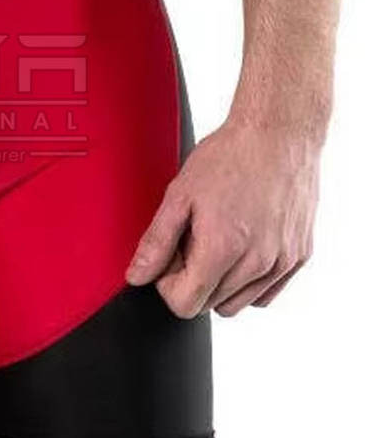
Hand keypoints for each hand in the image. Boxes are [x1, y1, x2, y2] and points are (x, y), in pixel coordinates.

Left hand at [126, 119, 319, 317]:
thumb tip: (137, 276)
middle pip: (208, 304)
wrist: (278, 133)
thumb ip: (156, 241)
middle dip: (191, 278)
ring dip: (219, 283)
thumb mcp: (179, 195)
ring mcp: (283, 262)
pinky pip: (266, 294)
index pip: (185, 304)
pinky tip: (239, 248)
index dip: (166, 284)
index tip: (169, 257)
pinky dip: (248, 282)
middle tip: (191, 239)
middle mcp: (257, 263)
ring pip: (238, 304)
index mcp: (223, 249)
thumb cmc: (229, 157)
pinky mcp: (300, 256)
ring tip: (216, 240)